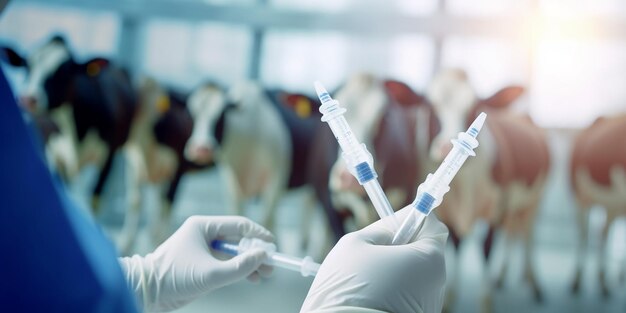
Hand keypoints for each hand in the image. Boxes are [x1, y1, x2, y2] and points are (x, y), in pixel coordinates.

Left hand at [119, 215, 273, 311]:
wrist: (146, 291)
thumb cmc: (174, 277)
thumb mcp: (211, 274)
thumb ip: (240, 266)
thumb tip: (263, 257)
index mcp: (203, 225)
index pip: (239, 225)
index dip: (258, 235)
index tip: (273, 246)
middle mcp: (203, 232)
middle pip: (238, 238)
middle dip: (255, 252)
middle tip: (271, 265)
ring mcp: (201, 247)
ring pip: (233, 251)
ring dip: (248, 262)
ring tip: (264, 274)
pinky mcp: (200, 261)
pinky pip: (225, 261)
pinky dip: (237, 269)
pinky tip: (251, 278)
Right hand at [301, 206, 447, 312]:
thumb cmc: (348, 288)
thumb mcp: (356, 244)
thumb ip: (381, 229)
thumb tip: (394, 226)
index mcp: (429, 258)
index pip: (432, 226)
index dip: (414, 218)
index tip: (395, 220)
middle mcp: (436, 283)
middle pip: (423, 251)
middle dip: (401, 246)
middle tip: (373, 249)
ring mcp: (429, 304)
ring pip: (413, 275)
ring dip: (394, 269)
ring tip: (365, 278)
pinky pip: (407, 295)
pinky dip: (392, 290)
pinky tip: (369, 296)